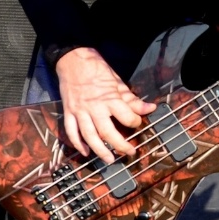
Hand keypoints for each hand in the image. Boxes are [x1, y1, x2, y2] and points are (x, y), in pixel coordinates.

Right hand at [54, 47, 154, 162]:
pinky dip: (78, 144)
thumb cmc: (96, 69)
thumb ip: (131, 99)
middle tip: (130, 153)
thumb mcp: (117, 81)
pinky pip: (72, 132)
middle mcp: (94, 107)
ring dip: (100, 150)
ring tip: (110, 160)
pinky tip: (86, 152)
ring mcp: (80, 111)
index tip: (137, 124)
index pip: (126, 116)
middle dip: (120, 145)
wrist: (73, 59)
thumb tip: (150, 108)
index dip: (135, 122)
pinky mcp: (69, 112)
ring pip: (90, 136)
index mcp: (110, 98)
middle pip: (108, 132)